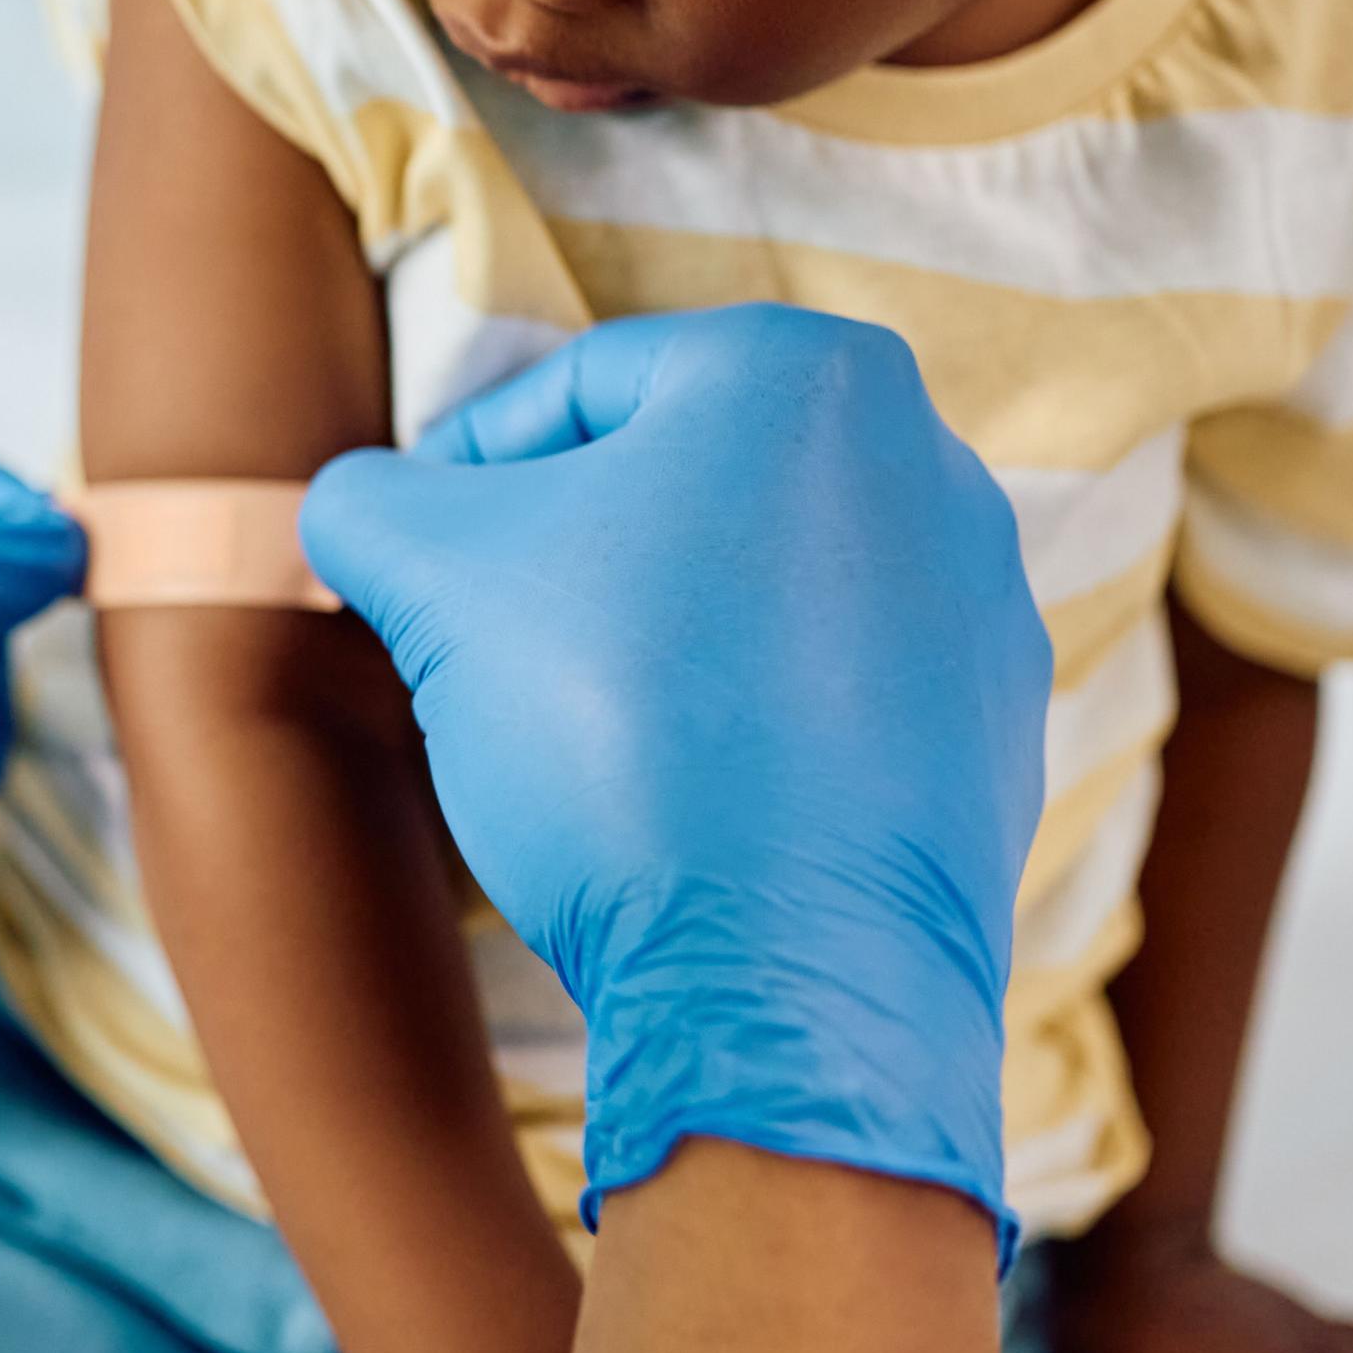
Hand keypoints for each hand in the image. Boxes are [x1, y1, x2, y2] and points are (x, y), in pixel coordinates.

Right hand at [296, 307, 1050, 1234]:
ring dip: (655, 635)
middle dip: (567, 554)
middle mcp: (930, 462)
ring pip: (758, 583)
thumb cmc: (616, 732)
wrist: (784, 979)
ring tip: (571, 727)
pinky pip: (831, 690)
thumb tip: (358, 506)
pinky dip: (746, 719)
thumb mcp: (430, 578)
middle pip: (681, 481)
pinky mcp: (994, 732)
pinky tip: (676, 795)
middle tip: (479, 639)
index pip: (580, 386)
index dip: (467, 471)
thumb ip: (369, 503)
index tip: (416, 552)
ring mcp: (982, 604)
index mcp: (807, 372)